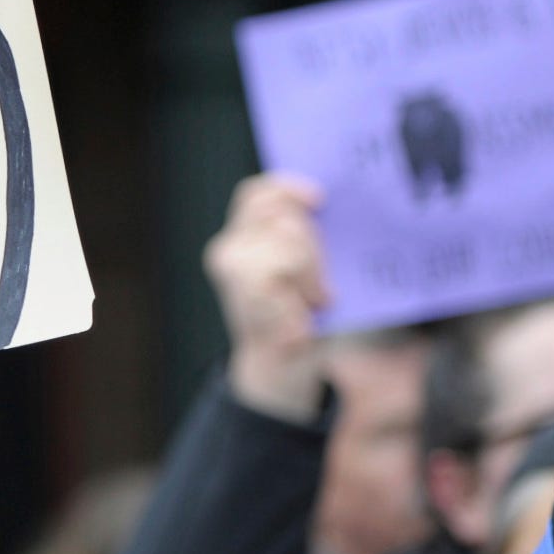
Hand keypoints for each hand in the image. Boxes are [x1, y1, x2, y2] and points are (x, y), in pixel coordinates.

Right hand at [205, 174, 330, 422]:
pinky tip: (302, 314)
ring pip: (288, 240)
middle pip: (283, 216)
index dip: (286, 188)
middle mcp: (228, 248)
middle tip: (317, 286)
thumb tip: (326, 207)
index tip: (318, 199)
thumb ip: (300, 236)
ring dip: (311, 273)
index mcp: (240, 236)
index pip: (256, 193)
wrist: (280, 366)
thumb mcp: (300, 268)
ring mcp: (231, 268)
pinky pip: (286, 269)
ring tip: (311, 300)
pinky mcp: (244, 289)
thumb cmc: (298, 314)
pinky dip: (304, 290)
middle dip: (312, 246)